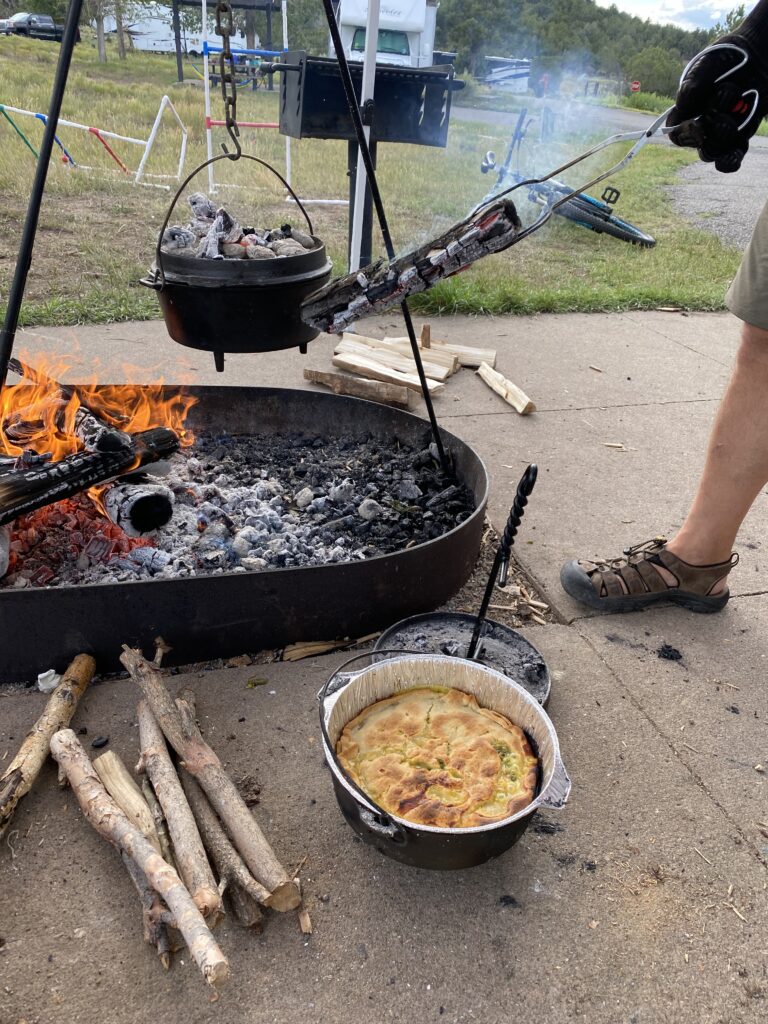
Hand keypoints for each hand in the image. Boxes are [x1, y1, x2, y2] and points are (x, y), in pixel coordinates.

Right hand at [666, 39, 767, 172]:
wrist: (759, 52)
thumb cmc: (730, 56)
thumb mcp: (711, 62)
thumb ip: (696, 79)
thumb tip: (682, 103)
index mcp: (688, 109)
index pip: (676, 132)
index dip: (684, 134)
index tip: (695, 126)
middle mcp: (702, 123)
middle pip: (698, 145)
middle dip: (711, 132)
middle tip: (724, 113)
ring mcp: (722, 130)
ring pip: (715, 150)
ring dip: (727, 133)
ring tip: (742, 103)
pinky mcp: (742, 133)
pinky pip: (733, 155)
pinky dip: (730, 160)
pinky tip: (732, 158)